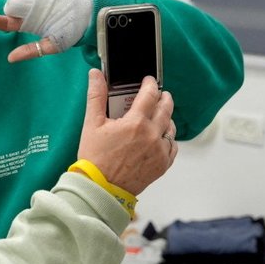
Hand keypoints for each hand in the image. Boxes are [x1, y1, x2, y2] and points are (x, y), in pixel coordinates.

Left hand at [0, 0, 91, 62]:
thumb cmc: (72, 31)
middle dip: (0, 14)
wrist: (88, 13)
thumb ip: (32, 51)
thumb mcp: (52, 45)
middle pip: (9, 11)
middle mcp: (28, 11)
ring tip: (1, 2)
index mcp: (30, 25)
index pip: (10, 24)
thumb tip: (10, 59)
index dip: (0, 23)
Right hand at [77, 69, 176, 195]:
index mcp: (135, 122)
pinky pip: (172, 147)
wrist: (101, 188)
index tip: (148, 81)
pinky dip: (168, 139)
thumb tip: (96, 75)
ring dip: (166, 118)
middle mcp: (152, 135)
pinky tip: (159, 137)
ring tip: (158, 116)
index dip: (150, 84)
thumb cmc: (95, 158)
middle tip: (159, 94)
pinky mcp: (162, 165)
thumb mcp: (91, 124)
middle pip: (166, 108)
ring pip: (171, 127)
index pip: (150, 94)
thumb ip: (96, 96)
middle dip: (163, 97)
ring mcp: (159, 151)